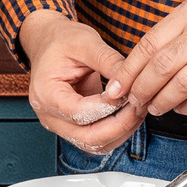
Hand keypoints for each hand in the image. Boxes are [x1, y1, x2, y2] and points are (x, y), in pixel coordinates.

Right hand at [18, 10, 135, 154]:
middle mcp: (49, 115)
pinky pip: (97, 140)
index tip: (128, 92)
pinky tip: (128, 115)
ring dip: (121, 132)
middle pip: (88, 138)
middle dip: (120, 126)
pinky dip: (116, 133)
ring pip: (95, 145)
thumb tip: (131, 80)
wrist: (49, 44)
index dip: (108, 106)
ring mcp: (60, 125)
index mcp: (47, 93)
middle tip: (139, 106)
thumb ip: (108, 61)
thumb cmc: (61, 41)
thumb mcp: (85, 42)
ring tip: (137, 110)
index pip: (79, 113)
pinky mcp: (72, 127)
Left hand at [111, 0, 186, 119]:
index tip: (116, 87)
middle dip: (141, 89)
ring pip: (181, 84)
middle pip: (161, 66)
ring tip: (154, 107)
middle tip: (134, 101)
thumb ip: (170, 37)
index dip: (128, 70)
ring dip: (162, 101)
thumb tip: (132, 69)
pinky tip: (180, 107)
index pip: (149, 44)